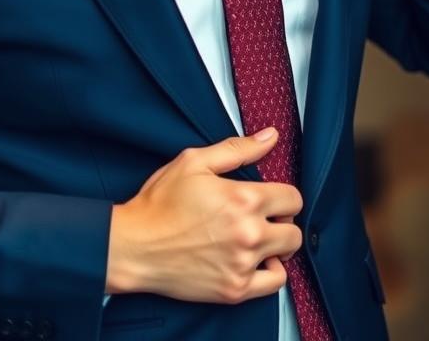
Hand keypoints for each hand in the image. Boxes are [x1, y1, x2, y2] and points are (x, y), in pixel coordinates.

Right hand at [106, 129, 301, 303]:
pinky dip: (269, 271)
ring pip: (287, 255)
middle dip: (282, 220)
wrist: (135, 245)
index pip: (292, 198)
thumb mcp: (194, 162)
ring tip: (255, 238)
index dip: (283, 195)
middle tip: (261, 217)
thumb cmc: (160, 202)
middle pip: (293, 229)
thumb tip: (270, 137)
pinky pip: (275, 283)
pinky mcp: (235, 290)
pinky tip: (252, 260)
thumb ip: (237, 149)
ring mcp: (242, 264)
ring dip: (277, 245)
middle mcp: (248, 233)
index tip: (269, 197)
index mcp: (243, 198)